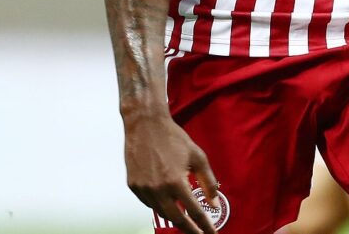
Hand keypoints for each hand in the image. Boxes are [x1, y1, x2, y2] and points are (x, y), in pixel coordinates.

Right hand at [123, 113, 220, 233]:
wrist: (145, 125)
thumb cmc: (173, 138)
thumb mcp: (198, 157)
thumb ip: (208, 182)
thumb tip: (215, 202)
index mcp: (176, 181)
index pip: (194, 211)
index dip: (205, 225)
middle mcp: (158, 189)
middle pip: (176, 219)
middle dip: (190, 229)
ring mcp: (143, 189)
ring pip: (161, 212)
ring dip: (175, 219)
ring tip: (187, 222)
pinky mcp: (133, 186)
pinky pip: (149, 204)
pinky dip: (160, 206)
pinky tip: (169, 204)